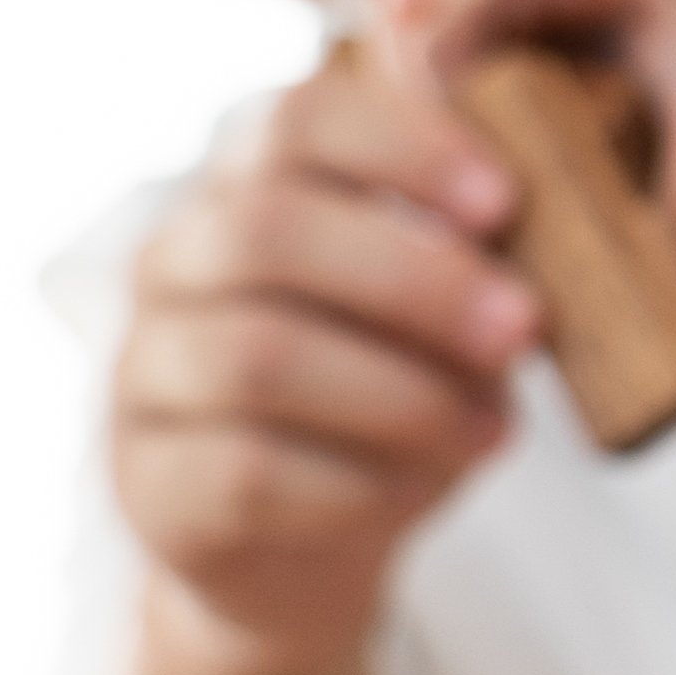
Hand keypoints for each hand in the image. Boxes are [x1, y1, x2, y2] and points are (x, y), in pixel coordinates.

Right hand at [108, 52, 545, 670]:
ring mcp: (144, 375)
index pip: (295, 120)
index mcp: (244, 188)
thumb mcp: (435, 323)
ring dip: (399, 392)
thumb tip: (531, 255)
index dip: (403, 148)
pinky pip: (248, 472)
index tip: (505, 202)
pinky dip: (358, 482)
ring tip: (492, 429)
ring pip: (256, 357)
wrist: (296, 554)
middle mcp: (172, 265)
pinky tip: (426, 490)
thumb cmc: (381, 405)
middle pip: (267, 231)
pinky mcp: (152, 486)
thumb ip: (468, 268)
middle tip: (522, 327)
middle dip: (413, 277)